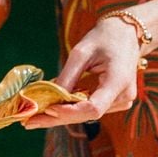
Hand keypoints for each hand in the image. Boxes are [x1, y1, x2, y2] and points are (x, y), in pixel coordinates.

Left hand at [26, 18, 140, 128]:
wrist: (128, 34)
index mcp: (118, 81)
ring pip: (88, 114)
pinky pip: (91, 108)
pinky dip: (72, 108)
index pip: (93, 108)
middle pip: (88, 115)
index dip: (69, 112)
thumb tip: (50, 96)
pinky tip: (52, 108)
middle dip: (58, 118)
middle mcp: (124, 96)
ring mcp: (123, 101)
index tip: (47, 109)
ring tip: (35, 116)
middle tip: (29, 122)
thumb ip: (68, 75)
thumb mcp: (82, 51)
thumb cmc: (105, 37)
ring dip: (63, 114)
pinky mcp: (117, 101)